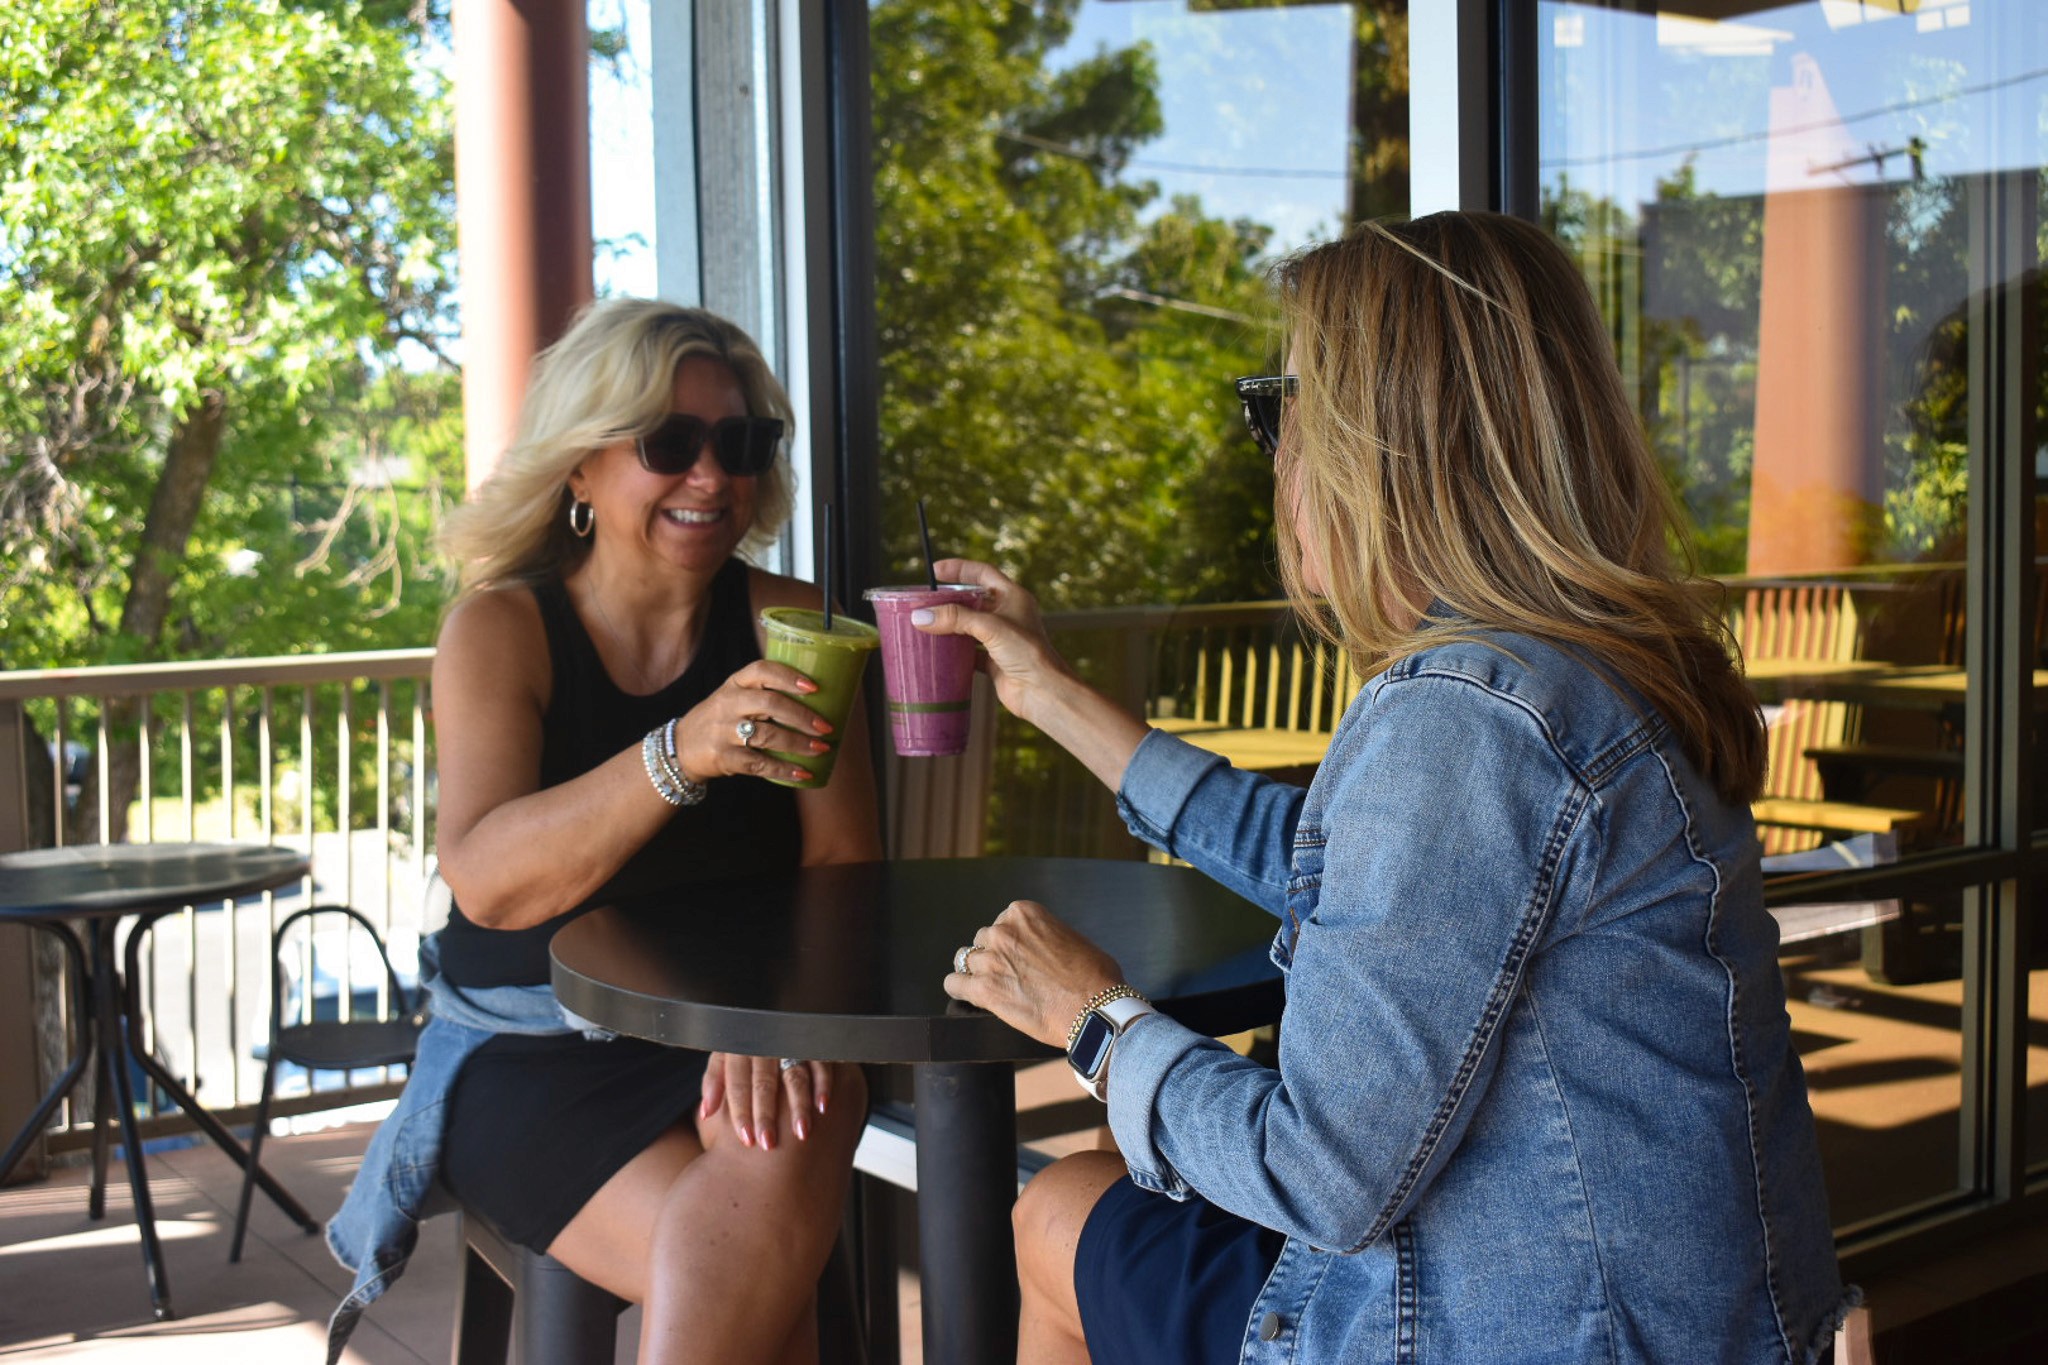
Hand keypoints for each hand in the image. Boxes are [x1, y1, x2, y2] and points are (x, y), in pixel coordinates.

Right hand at [671, 660, 834, 785]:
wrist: (681, 748)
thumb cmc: (720, 719)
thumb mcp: (733, 697)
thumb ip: (763, 694)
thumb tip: (816, 702)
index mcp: (734, 684)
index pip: (762, 670)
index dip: (789, 676)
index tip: (814, 687)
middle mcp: (728, 704)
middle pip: (770, 703)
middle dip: (802, 716)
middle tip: (826, 726)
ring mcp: (724, 731)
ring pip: (768, 735)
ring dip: (799, 744)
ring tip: (821, 749)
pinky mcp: (724, 757)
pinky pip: (759, 764)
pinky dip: (784, 770)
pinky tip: (803, 774)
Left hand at [699, 1052, 833, 1148]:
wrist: (771, 1012)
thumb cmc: (745, 1044)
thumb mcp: (724, 1055)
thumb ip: (715, 1081)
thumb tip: (705, 1113)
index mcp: (739, 1051)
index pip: (738, 1084)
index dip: (741, 1112)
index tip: (746, 1140)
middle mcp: (765, 1046)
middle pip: (764, 1083)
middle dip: (766, 1115)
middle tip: (768, 1144)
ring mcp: (790, 1043)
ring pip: (794, 1076)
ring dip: (798, 1105)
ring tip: (801, 1133)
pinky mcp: (813, 1043)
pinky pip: (820, 1063)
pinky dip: (823, 1084)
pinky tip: (823, 1106)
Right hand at [913, 559, 1075, 725]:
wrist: (1042, 691)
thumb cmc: (1027, 652)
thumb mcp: (990, 627)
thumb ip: (955, 618)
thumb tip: (921, 616)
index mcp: (1013, 597)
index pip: (983, 573)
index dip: (960, 568)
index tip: (935, 570)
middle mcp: (1007, 615)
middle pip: (972, 600)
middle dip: (948, 600)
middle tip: (924, 601)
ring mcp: (1001, 639)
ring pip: (968, 626)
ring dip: (949, 625)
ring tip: (925, 624)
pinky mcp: (994, 661)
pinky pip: (968, 651)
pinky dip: (953, 650)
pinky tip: (937, 651)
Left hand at [941, 899, 1124, 1048]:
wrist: (1094, 1009)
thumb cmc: (1095, 978)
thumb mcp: (1075, 939)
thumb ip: (1051, 936)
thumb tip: (1048, 947)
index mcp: (1025, 914)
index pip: (1003, 921)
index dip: (1010, 939)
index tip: (1018, 953)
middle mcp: (1004, 932)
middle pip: (984, 940)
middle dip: (994, 955)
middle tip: (1009, 972)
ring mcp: (991, 960)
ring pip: (966, 960)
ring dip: (977, 971)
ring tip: (989, 984)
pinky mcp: (984, 989)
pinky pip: (954, 984)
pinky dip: (959, 989)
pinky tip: (965, 993)